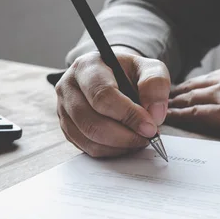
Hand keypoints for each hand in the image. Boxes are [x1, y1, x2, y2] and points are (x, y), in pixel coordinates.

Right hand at [55, 47, 169, 156]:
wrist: (113, 76)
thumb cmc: (130, 73)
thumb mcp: (149, 68)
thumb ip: (155, 85)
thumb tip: (155, 115)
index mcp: (87, 67)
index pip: (102, 95)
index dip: (128, 115)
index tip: (150, 127)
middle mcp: (68, 88)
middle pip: (92, 122)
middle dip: (124, 136)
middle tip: (147, 137)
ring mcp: (64, 110)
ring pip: (89, 139)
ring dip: (119, 146)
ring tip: (138, 139)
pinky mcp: (67, 128)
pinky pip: (87, 148)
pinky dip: (111, 151)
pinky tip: (126, 143)